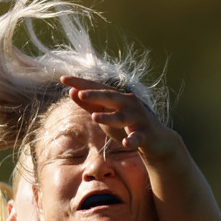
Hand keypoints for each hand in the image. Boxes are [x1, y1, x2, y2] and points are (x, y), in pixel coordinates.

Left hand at [61, 75, 177, 159]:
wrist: (156, 141)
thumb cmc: (127, 126)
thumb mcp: (106, 114)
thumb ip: (90, 105)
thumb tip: (71, 91)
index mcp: (117, 98)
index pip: (96, 88)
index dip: (81, 83)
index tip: (63, 78)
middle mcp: (128, 104)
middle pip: (110, 97)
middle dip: (95, 95)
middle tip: (80, 93)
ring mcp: (138, 118)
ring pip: (122, 117)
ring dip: (109, 117)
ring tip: (95, 117)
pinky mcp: (146, 134)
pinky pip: (138, 138)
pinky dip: (132, 140)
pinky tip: (126, 142)